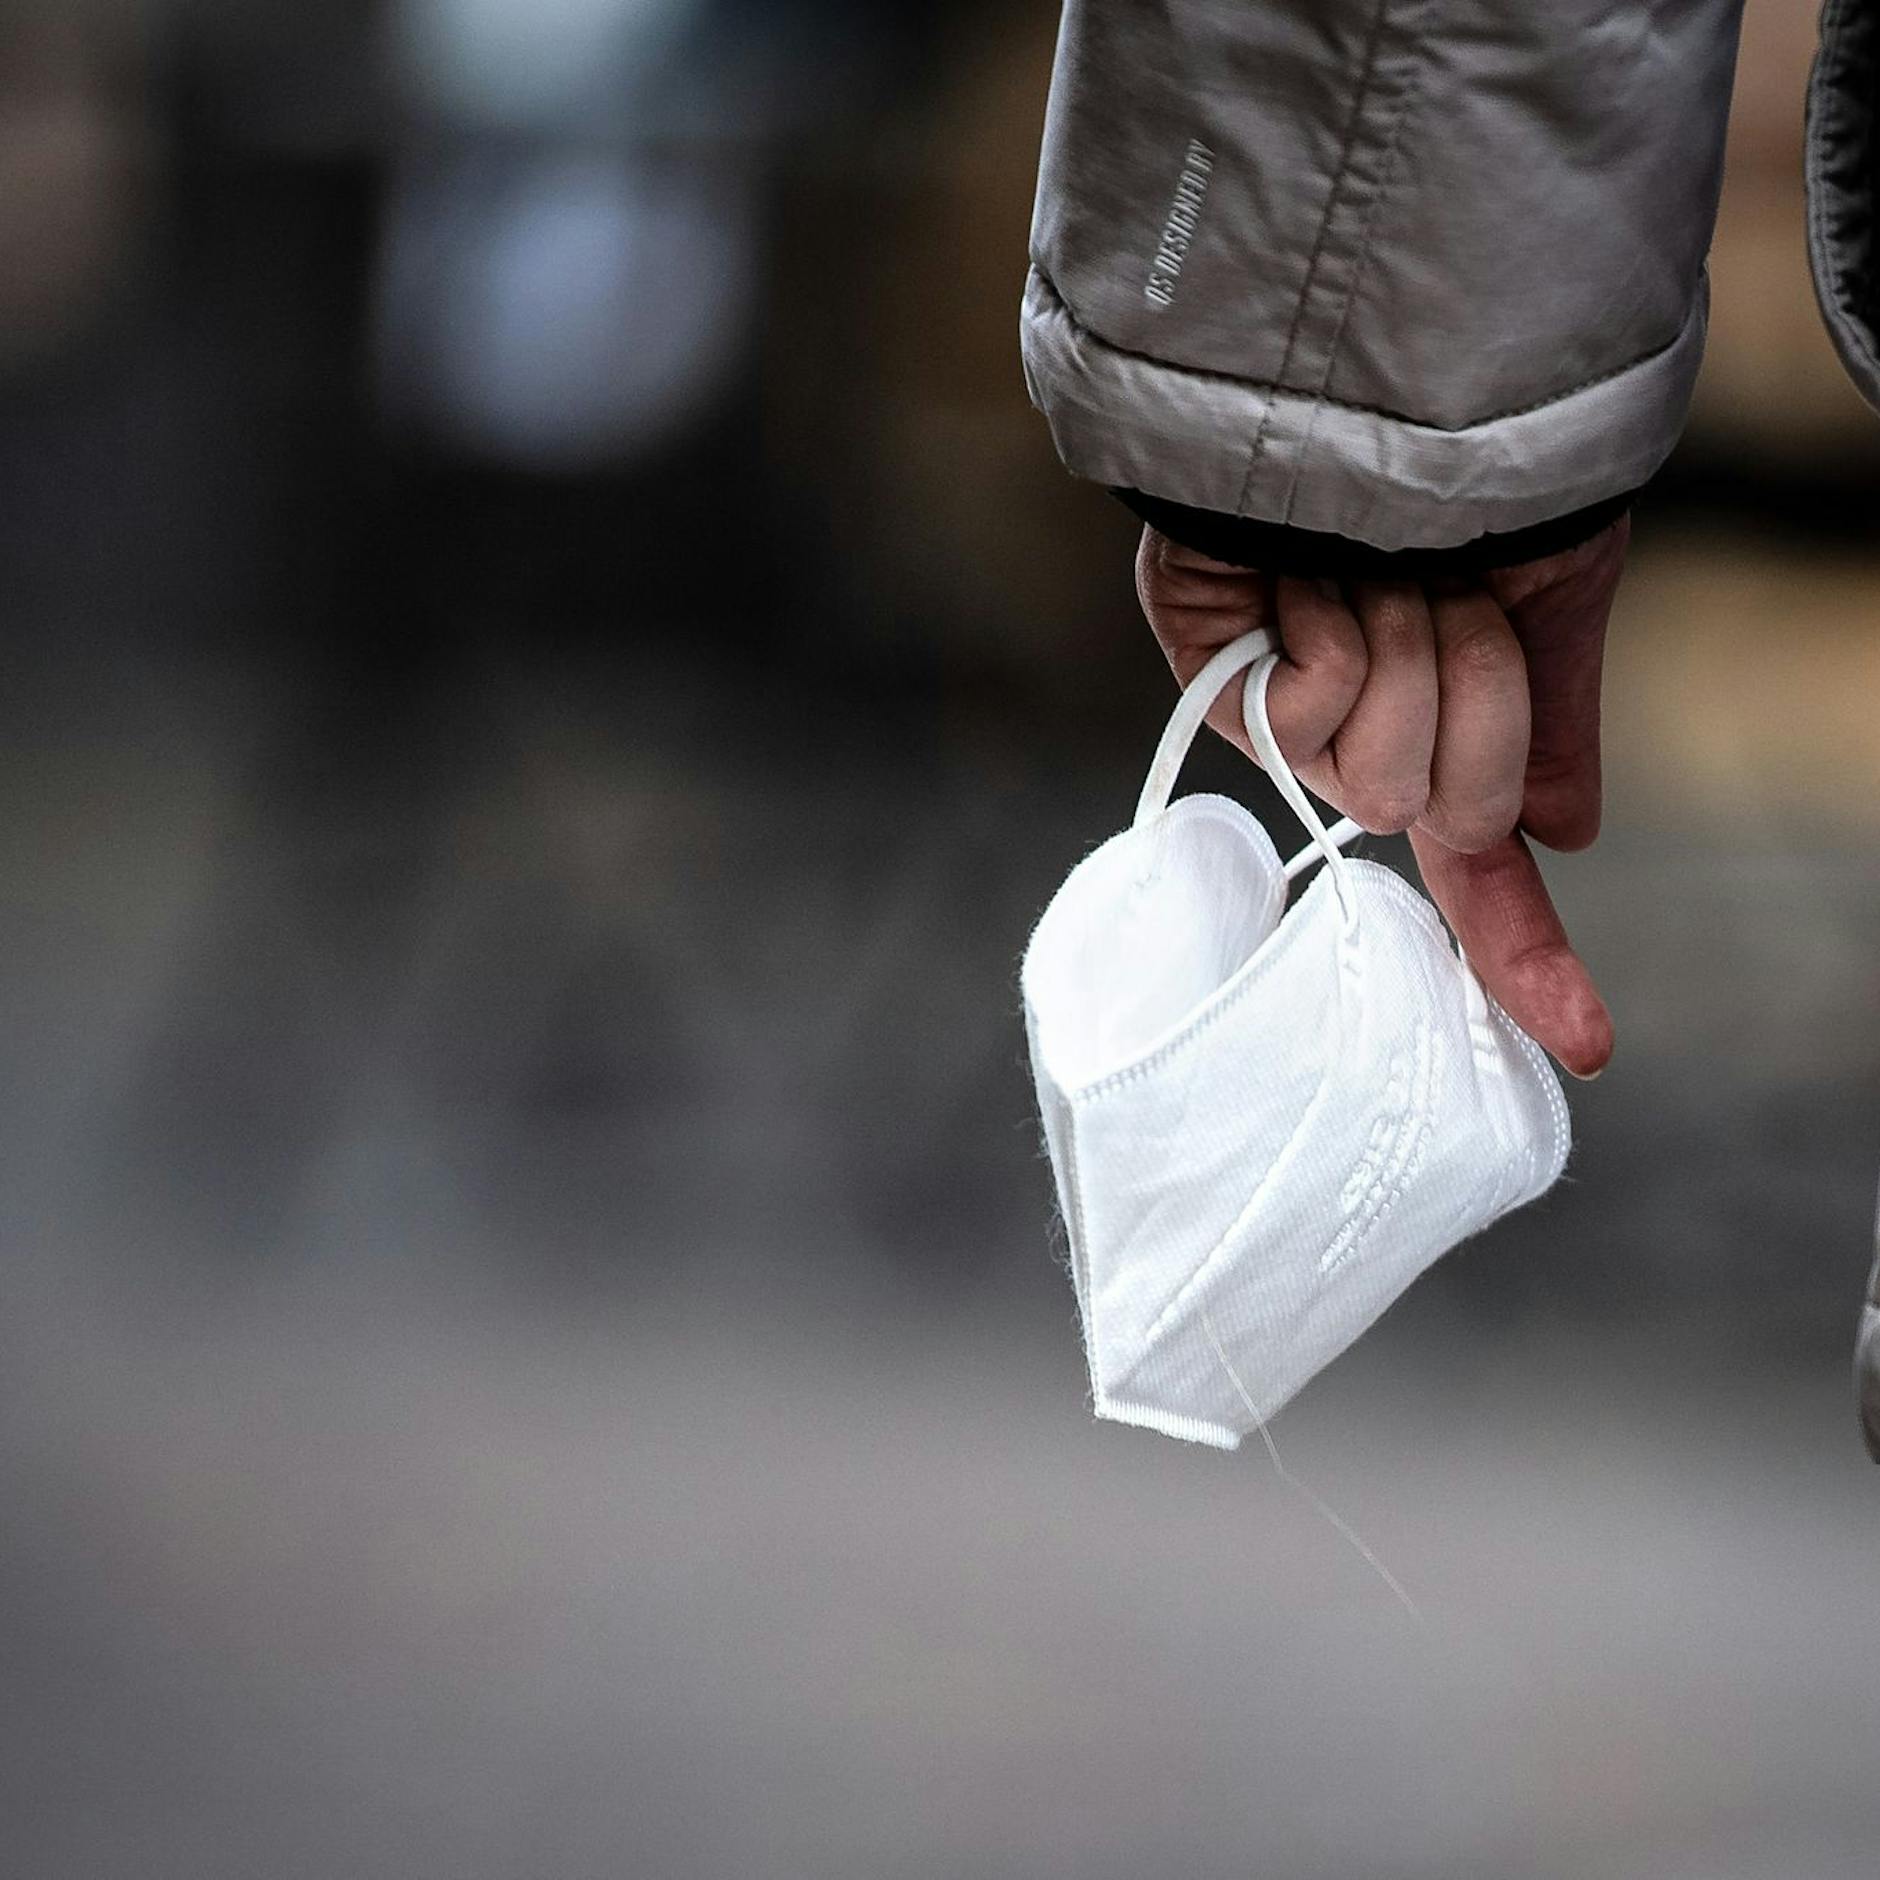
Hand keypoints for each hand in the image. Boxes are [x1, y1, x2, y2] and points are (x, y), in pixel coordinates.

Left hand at [1136, 520, 1625, 1076]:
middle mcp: (1367, 740)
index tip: (1584, 1045)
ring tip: (1374, 575)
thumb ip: (1549, 721)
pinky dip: (1337, 640)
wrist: (1380, 381)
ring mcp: (1294, 723)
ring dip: (1410, 658)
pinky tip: (1309, 583)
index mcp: (1445, 729)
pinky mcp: (1225, 691)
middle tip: (1443, 598)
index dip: (1529, 957)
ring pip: (1383, 775)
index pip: (1485, 869)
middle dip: (1476, 696)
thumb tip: (1558, 835)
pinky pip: (1311, 723)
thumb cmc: (1475, 474)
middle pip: (1450, 811)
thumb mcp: (1550, 598)